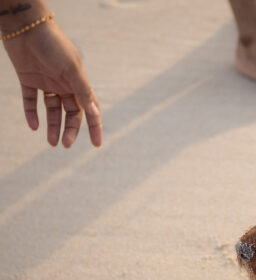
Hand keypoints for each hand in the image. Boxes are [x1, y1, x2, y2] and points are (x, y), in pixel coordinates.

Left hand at [3, 18, 101, 146]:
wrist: (26, 26)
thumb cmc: (53, 45)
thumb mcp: (71, 69)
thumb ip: (82, 91)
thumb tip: (95, 113)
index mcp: (78, 83)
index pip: (90, 110)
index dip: (94, 127)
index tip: (96, 145)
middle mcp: (64, 85)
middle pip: (71, 113)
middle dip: (69, 130)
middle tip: (64, 144)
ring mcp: (46, 83)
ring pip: (52, 110)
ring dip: (53, 126)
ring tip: (51, 142)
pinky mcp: (28, 79)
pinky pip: (31, 101)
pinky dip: (32, 114)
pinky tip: (33, 126)